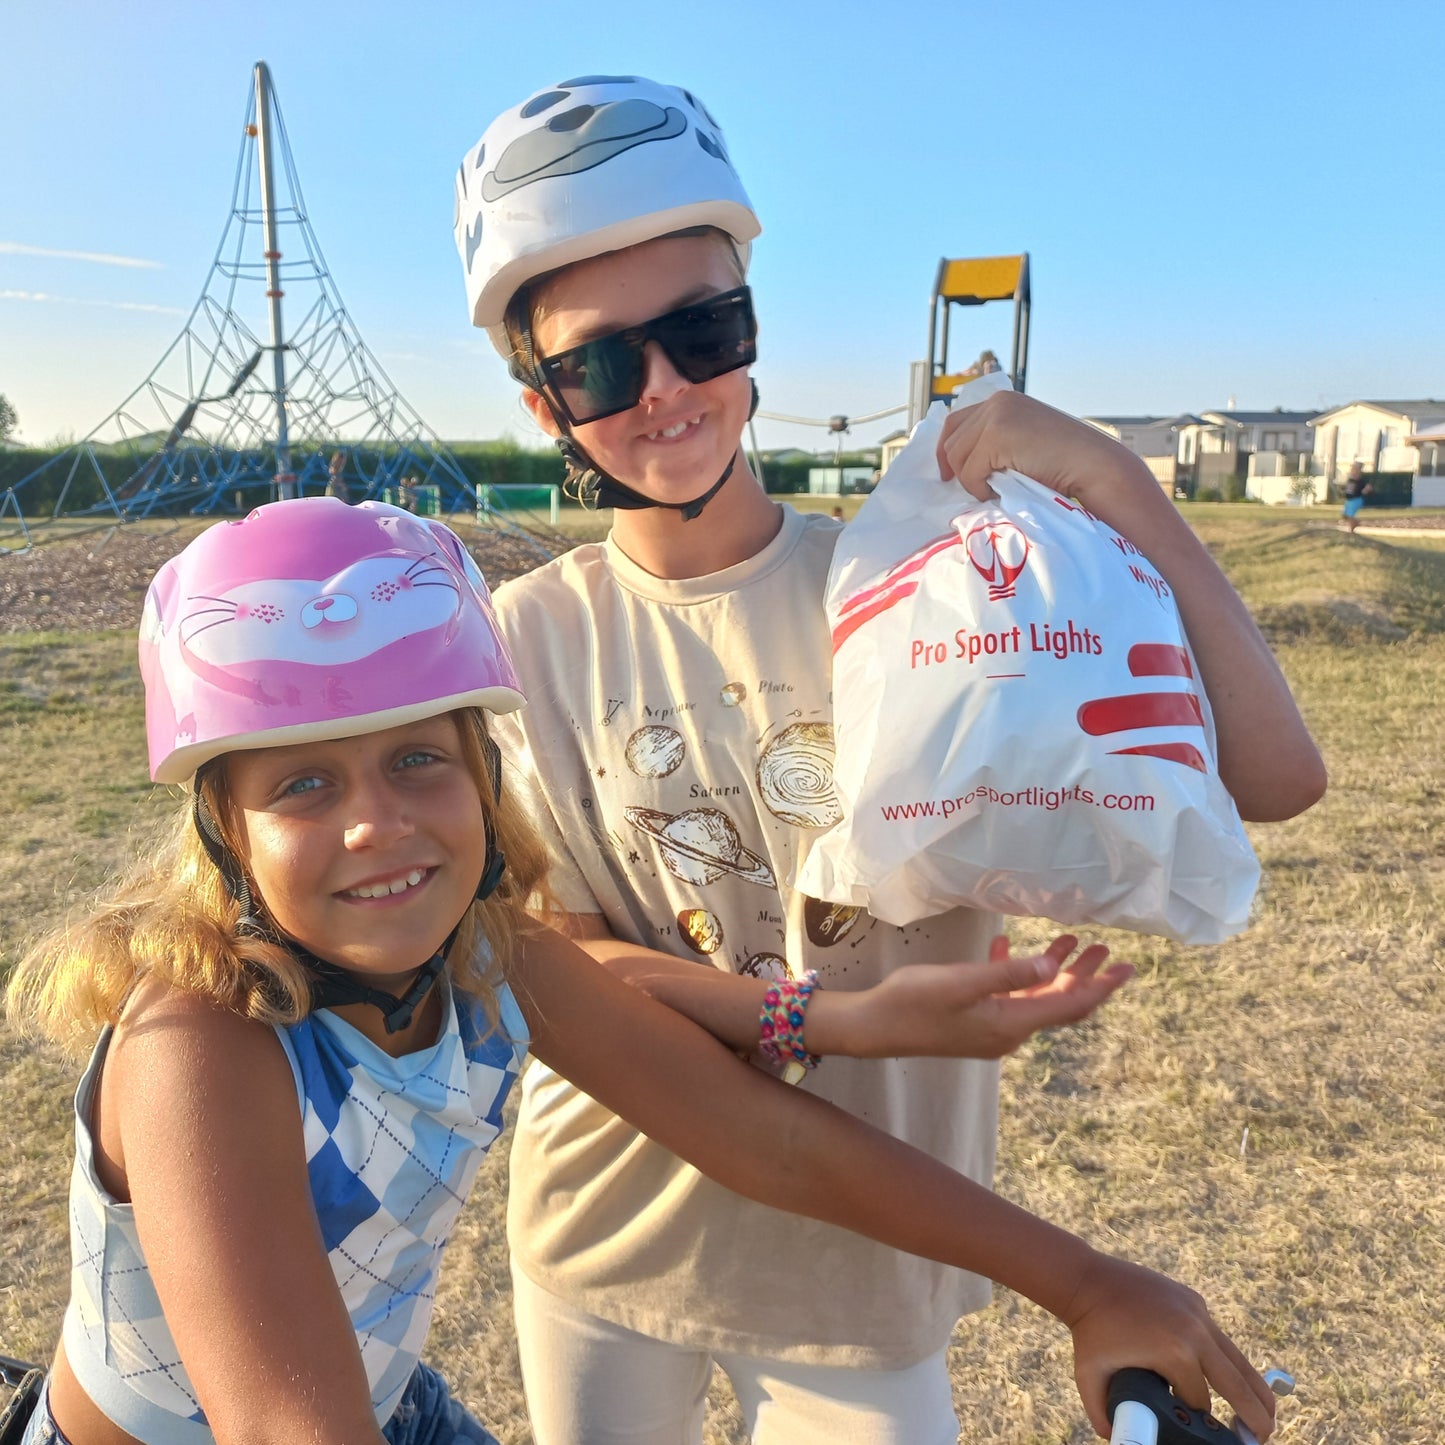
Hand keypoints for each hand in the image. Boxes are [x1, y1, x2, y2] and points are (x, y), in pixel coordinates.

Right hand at [843, 934, 1132, 1059]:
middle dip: (1083, 975)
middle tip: (1103, 947)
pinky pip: (1008, 998)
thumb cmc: (914, 1001)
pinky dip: (1016, 975)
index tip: (1126, 967)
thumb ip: (1008, 973)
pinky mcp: (974, 1023)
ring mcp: (991, 1030)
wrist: (874, 1027)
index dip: (1100, 986)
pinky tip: (1007, 948)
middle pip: (1058, 1003)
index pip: (1070, 1005)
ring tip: (1069, 941)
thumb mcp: (962, 982)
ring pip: (1035, 999)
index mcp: (1012, 1024)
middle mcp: (1009, 1033)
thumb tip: (1049, 966)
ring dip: (1053, 971)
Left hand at [935, 389, 1163, 531]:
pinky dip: (979, 488)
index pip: (956, 422)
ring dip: (971, 480)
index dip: (947, 451)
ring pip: (957, 456)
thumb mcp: (1023, 444)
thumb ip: (996, 444)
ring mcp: (996, 415)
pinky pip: (969, 471)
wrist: (1093, 467)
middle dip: (959, 469)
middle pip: (952, 440)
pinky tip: (1000, 490)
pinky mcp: (997, 434)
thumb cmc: (1062, 466)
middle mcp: (997, 402)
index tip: (949, 475)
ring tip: (995, 489)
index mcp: (1003, 401)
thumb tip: (956, 465)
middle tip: (977, 489)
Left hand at [1062, 1253, 1276, 1440]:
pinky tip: (1236, 1378)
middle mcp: (1195, 1331)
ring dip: (1256, 1389)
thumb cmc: (1088, 1332)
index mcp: (1174, 1352)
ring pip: (1238, 1360)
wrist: (1087, 1280)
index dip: (1200, 1423)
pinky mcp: (1194, 1301)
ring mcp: (1198, 1312)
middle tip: (1263, 1438)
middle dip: (1255, 1416)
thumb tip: (1115, 1439)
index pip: (1201, 1402)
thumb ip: (1102, 1415)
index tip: (1202, 1435)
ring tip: (1266, 1416)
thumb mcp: (1089, 1377)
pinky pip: (1218, 1338)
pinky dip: (1228, 1360)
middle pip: (1239, 1384)